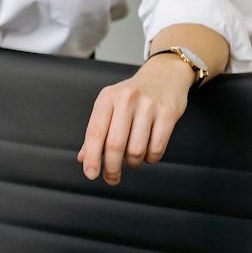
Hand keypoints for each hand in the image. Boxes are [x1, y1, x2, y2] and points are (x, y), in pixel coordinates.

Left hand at [78, 55, 194, 184]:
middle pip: (114, 145)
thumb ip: (97, 131)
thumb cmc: (133, 95)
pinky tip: (148, 153)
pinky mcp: (168, 113)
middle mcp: (126, 100)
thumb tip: (83, 158)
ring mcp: (148, 106)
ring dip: (133, 163)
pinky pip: (156, 148)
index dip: (91, 157)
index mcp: (107, 98)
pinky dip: (150, 158)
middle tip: (112, 178)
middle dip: (112, 168)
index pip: (94, 132)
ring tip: (132, 159)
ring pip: (136, 150)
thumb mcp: (110, 105)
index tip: (91, 174)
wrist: (165, 74)